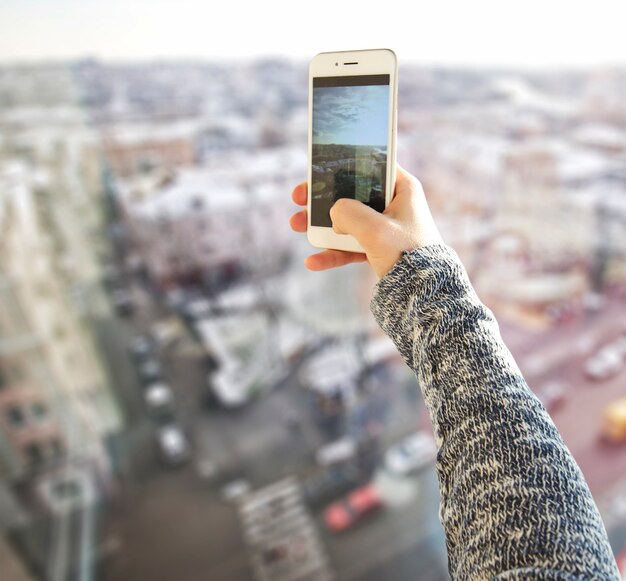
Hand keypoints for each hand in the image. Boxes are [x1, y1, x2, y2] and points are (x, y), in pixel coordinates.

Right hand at [289, 165, 442, 277]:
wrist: (424, 293)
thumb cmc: (407, 254)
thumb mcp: (374, 229)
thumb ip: (348, 213)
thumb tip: (333, 213)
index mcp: (402, 189)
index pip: (370, 166)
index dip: (342, 165)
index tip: (317, 170)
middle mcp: (394, 205)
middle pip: (351, 193)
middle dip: (322, 198)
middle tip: (299, 198)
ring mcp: (385, 228)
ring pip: (346, 220)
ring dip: (320, 224)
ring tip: (297, 226)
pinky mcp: (378, 249)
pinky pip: (350, 247)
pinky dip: (332, 253)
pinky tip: (313, 261)